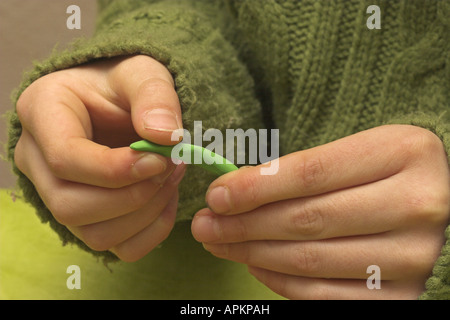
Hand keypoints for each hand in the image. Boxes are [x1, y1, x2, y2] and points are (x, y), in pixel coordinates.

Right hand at [14, 55, 185, 261]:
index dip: (115, 169)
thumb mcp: (142, 73)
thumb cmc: (124, 84)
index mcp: (42, 112)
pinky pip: (114, 246)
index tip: (160, 160)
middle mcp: (37, 159)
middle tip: (171, 169)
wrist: (120, 103)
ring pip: (93, 234)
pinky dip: (150, 232)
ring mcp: (56, 193)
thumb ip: (154, 96)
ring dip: (145, 215)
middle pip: (70, 205)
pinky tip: (166, 200)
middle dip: (132, 196)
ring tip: (172, 179)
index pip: (64, 158)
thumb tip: (165, 137)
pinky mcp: (84, 216)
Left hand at [191, 125, 449, 298]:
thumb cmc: (379, 170)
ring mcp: (413, 257)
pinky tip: (254, 263)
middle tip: (205, 224)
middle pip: (307, 220)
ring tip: (219, 241)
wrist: (433, 199)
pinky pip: (322, 295)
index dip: (255, 187)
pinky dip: (278, 281)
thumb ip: (297, 169)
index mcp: (404, 154)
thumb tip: (230, 195)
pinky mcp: (401, 295)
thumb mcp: (350, 152)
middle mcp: (417, 206)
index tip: (216, 195)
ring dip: (252, 253)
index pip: (311, 173)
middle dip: (243, 224)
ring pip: (310, 260)